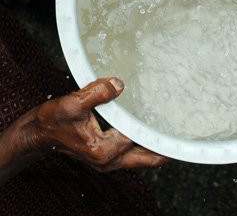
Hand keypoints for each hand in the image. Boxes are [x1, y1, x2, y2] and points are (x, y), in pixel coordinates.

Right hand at [25, 78, 167, 171]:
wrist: (35, 135)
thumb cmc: (50, 121)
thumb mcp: (71, 103)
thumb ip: (96, 93)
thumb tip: (119, 84)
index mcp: (104, 150)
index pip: (140, 137)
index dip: (157, 126)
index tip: (179, 119)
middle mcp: (109, 160)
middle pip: (150, 158)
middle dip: (170, 149)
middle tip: (191, 135)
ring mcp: (109, 161)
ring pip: (144, 158)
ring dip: (160, 147)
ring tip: (180, 132)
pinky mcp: (107, 156)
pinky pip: (135, 153)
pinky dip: (147, 145)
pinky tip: (156, 131)